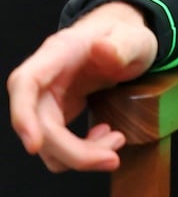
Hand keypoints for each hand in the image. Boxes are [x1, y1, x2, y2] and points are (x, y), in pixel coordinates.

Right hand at [8, 2, 158, 172]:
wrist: (125, 44)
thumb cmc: (126, 38)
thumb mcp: (135, 38)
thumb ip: (123, 45)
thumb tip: (103, 49)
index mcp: (58, 53)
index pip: (24, 83)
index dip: (23, 115)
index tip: (35, 145)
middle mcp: (45, 79)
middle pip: (39, 125)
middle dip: (73, 151)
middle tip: (112, 159)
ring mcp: (48, 99)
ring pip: (47, 143)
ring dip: (80, 155)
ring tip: (116, 140)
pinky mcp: (56, 115)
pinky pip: (58, 145)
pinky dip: (81, 152)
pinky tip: (106, 137)